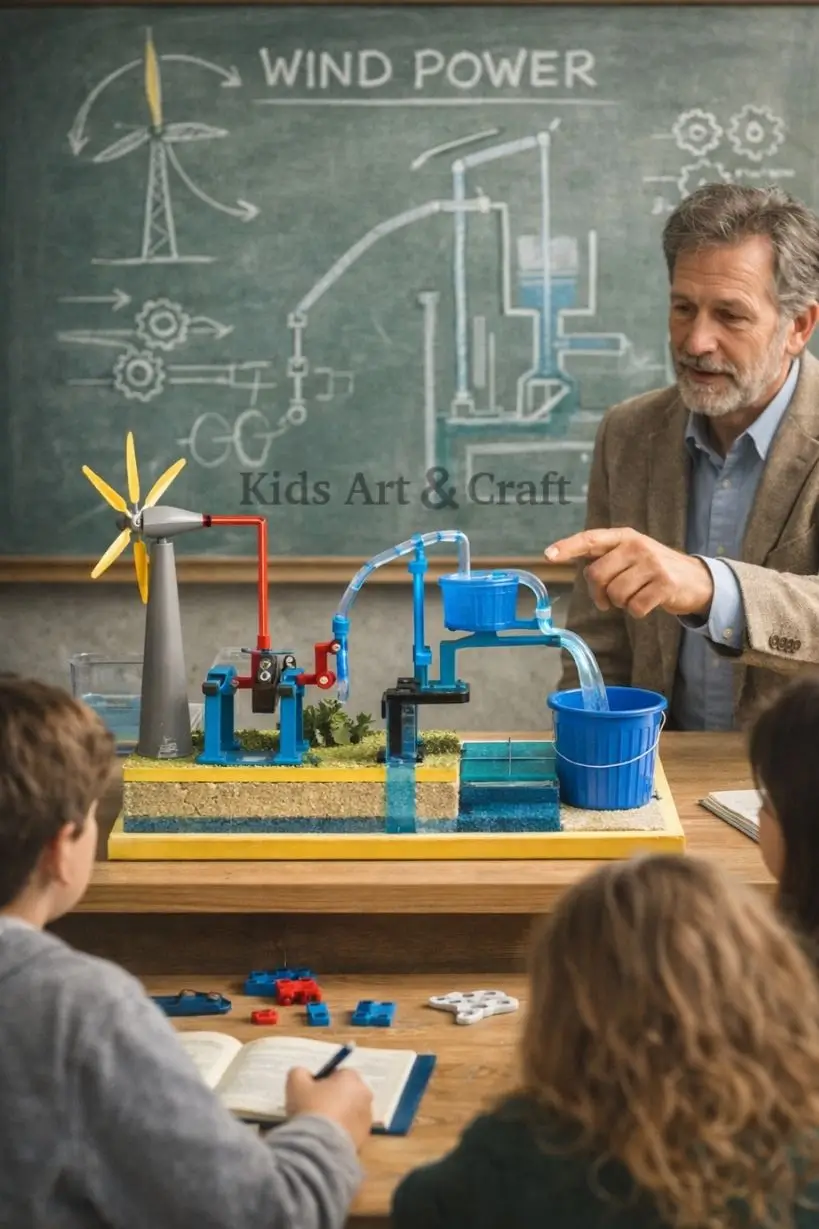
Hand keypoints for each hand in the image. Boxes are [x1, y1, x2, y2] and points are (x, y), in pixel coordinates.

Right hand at [285, 1066, 373, 1149]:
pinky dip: (340, 1133)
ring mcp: (366, 1119)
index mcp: (352, 1078)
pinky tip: (325, 1138)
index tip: (310, 1093)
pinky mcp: (364, 1139)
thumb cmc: (310, 1108)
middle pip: (346, 1093)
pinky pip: (350, 1131)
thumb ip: (300, 1073)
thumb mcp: (295, 1083)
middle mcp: (365, 1096)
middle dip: (332, 1099)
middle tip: (314, 1109)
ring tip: (319, 1127)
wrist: (320, 1146)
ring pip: (349, 1113)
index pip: (339, 1074)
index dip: (323, 1082)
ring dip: (338, 1117)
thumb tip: (304, 1075)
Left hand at [544, 527, 713, 618]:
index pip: (590, 539)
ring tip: (634, 596)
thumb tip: (569, 562)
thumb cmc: (654, 570)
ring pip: (615, 595)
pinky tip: (648, 603)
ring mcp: (652, 564)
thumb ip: (605, 558)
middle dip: (598, 594)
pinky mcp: (665, 584)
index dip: (567, 547)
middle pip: (597, 575)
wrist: (696, 580)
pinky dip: (637, 612)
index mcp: (624, 537)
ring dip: (620, 604)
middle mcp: (636, 546)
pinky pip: (635, 607)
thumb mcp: (631, 555)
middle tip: (607, 600)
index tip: (548, 555)